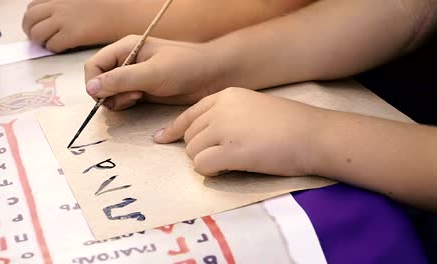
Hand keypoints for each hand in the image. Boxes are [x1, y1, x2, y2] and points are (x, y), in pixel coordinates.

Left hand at [22, 0, 126, 51]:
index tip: (37, 25)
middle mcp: (58, 6)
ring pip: (37, 34)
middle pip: (29, 20)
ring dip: (40, 41)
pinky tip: (63, 48)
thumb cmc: (109, 4)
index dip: (32, 19)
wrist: (123, 12)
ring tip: (50, 45)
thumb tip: (55, 10)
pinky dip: (54, 48)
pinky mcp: (72, 34)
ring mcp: (64, 20)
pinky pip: (53, 44)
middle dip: (30, 31)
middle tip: (38, 39)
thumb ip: (67, 2)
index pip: (33, 6)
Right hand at [84, 35, 229, 109]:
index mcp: (126, 47)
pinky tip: (141, 101)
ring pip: (110, 93)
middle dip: (109, 93)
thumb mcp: (152, 73)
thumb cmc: (186, 67)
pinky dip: (127, 104)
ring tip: (139, 97)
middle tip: (132, 96)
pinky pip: (123, 99)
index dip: (94, 83)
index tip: (105, 97)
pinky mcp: (142, 90)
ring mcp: (134, 76)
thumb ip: (121, 80)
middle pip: (100, 81)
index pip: (94, 66)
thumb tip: (91, 89)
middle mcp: (127, 61)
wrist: (212, 76)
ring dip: (119, 100)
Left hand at [153, 87, 323, 175]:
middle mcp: (221, 109)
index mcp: (226, 96)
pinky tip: (227, 168)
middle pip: (189, 135)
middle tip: (220, 157)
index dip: (173, 129)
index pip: (189, 114)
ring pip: (193, 151)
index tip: (162, 139)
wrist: (314, 134)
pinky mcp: (232, 151)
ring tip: (230, 162)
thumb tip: (203, 135)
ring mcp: (225, 128)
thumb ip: (227, 115)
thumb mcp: (254, 108)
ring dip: (206, 160)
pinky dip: (210, 171)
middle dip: (198, 149)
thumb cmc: (289, 124)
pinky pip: (202, 165)